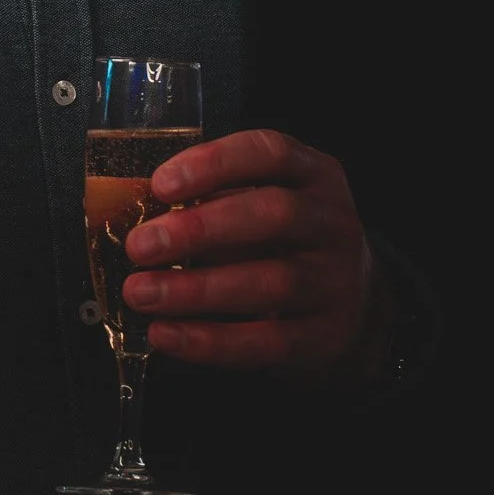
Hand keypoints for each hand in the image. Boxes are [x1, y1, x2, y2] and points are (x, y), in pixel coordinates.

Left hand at [121, 128, 392, 383]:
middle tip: (139, 246)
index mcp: (315, 174)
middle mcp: (332, 223)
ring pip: (269, 283)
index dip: (214, 163)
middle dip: (199, 229)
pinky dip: (210, 340)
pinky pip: (266, 342)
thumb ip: (217, 199)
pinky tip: (165, 334)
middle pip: (271, 216)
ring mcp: (336, 282)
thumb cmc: (286, 242)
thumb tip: (142, 210)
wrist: (354, 311)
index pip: (270, 152)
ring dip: (195, 290)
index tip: (161, 185)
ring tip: (140, 293)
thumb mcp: (265, 202)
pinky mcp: (325, 337)